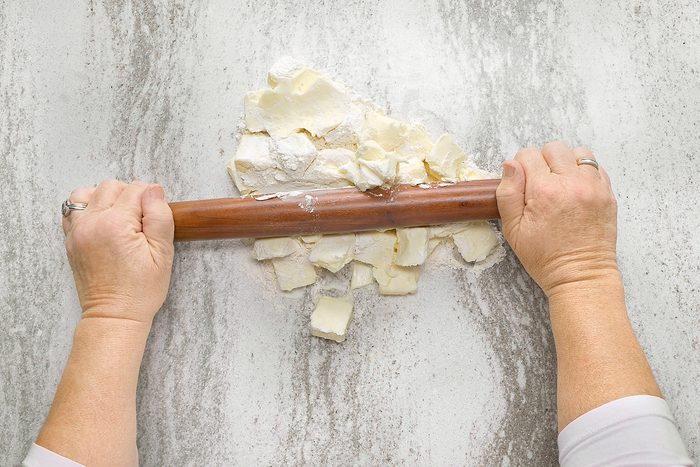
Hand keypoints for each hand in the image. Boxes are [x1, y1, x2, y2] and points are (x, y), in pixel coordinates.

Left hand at [62, 180, 174, 323]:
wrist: (114, 316)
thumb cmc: (140, 290)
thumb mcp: (163, 254)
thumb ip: (160, 217)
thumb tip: (154, 190)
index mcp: (116, 224)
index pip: (135, 189)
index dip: (151, 200)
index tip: (154, 219)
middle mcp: (91, 223)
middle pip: (111, 186)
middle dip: (130, 196)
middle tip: (141, 220)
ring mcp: (77, 231)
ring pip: (87, 193)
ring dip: (105, 198)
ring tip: (120, 217)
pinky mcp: (71, 240)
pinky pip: (73, 210)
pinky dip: (88, 208)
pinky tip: (103, 223)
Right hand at [496, 141, 618, 297]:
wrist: (581, 276)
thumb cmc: (545, 257)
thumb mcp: (513, 230)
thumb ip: (508, 193)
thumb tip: (510, 165)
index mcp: (544, 191)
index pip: (528, 155)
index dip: (520, 167)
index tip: (521, 183)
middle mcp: (571, 183)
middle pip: (554, 149)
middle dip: (542, 161)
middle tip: (539, 184)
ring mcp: (593, 187)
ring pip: (578, 153)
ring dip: (566, 163)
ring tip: (560, 184)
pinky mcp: (607, 195)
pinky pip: (596, 168)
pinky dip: (584, 173)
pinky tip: (575, 190)